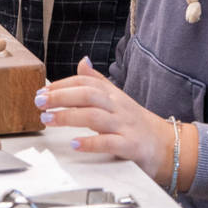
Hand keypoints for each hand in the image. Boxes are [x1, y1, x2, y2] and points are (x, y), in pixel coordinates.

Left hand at [37, 58, 176, 183]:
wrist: (169, 145)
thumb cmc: (137, 124)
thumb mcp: (118, 99)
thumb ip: (98, 82)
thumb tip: (82, 62)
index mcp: (114, 95)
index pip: (86, 83)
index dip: (62, 85)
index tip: (42, 90)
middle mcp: (119, 107)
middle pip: (88, 95)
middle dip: (61, 96)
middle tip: (39, 102)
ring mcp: (125, 126)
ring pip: (95, 117)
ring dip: (68, 117)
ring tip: (48, 119)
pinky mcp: (131, 146)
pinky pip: (109, 142)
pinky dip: (90, 143)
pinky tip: (74, 143)